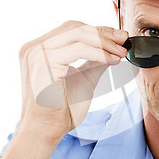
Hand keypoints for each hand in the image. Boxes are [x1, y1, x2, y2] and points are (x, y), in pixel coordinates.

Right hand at [17, 20, 128, 143]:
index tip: (119, 37)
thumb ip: (95, 61)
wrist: (46, 131)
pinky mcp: (43, 62)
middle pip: (75, 27)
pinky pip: (77, 49)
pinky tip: (112, 60)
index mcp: (40, 49)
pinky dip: (99, 53)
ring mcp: (36, 53)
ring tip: (121, 53)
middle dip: (103, 33)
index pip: (72, 29)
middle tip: (123, 41)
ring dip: (104, 42)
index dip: (98, 31)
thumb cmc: (61, 110)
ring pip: (77, 34)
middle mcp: (34, 47)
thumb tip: (115, 48)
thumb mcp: (84, 79)